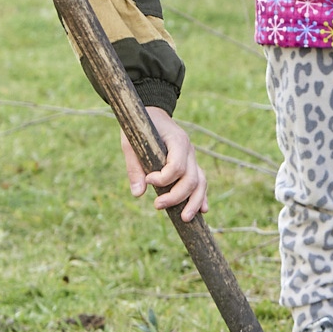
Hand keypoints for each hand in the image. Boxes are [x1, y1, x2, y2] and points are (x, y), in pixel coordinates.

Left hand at [121, 107, 208, 221]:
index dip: (164, 178)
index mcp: (177, 141)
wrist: (152, 113)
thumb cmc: (139, 127)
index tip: (149, 180)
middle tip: (157, 205)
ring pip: (200, 183)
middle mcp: (190, 150)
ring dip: (194, 202)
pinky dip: (201, 196)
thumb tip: (138, 193)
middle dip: (176, 196)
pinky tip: (201, 210)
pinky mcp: (191, 165)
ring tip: (184, 218)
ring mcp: (193, 158)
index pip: (177, 166)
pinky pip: (201, 182)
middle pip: (191, 179)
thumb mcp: (131, 142)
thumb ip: (134, 166)